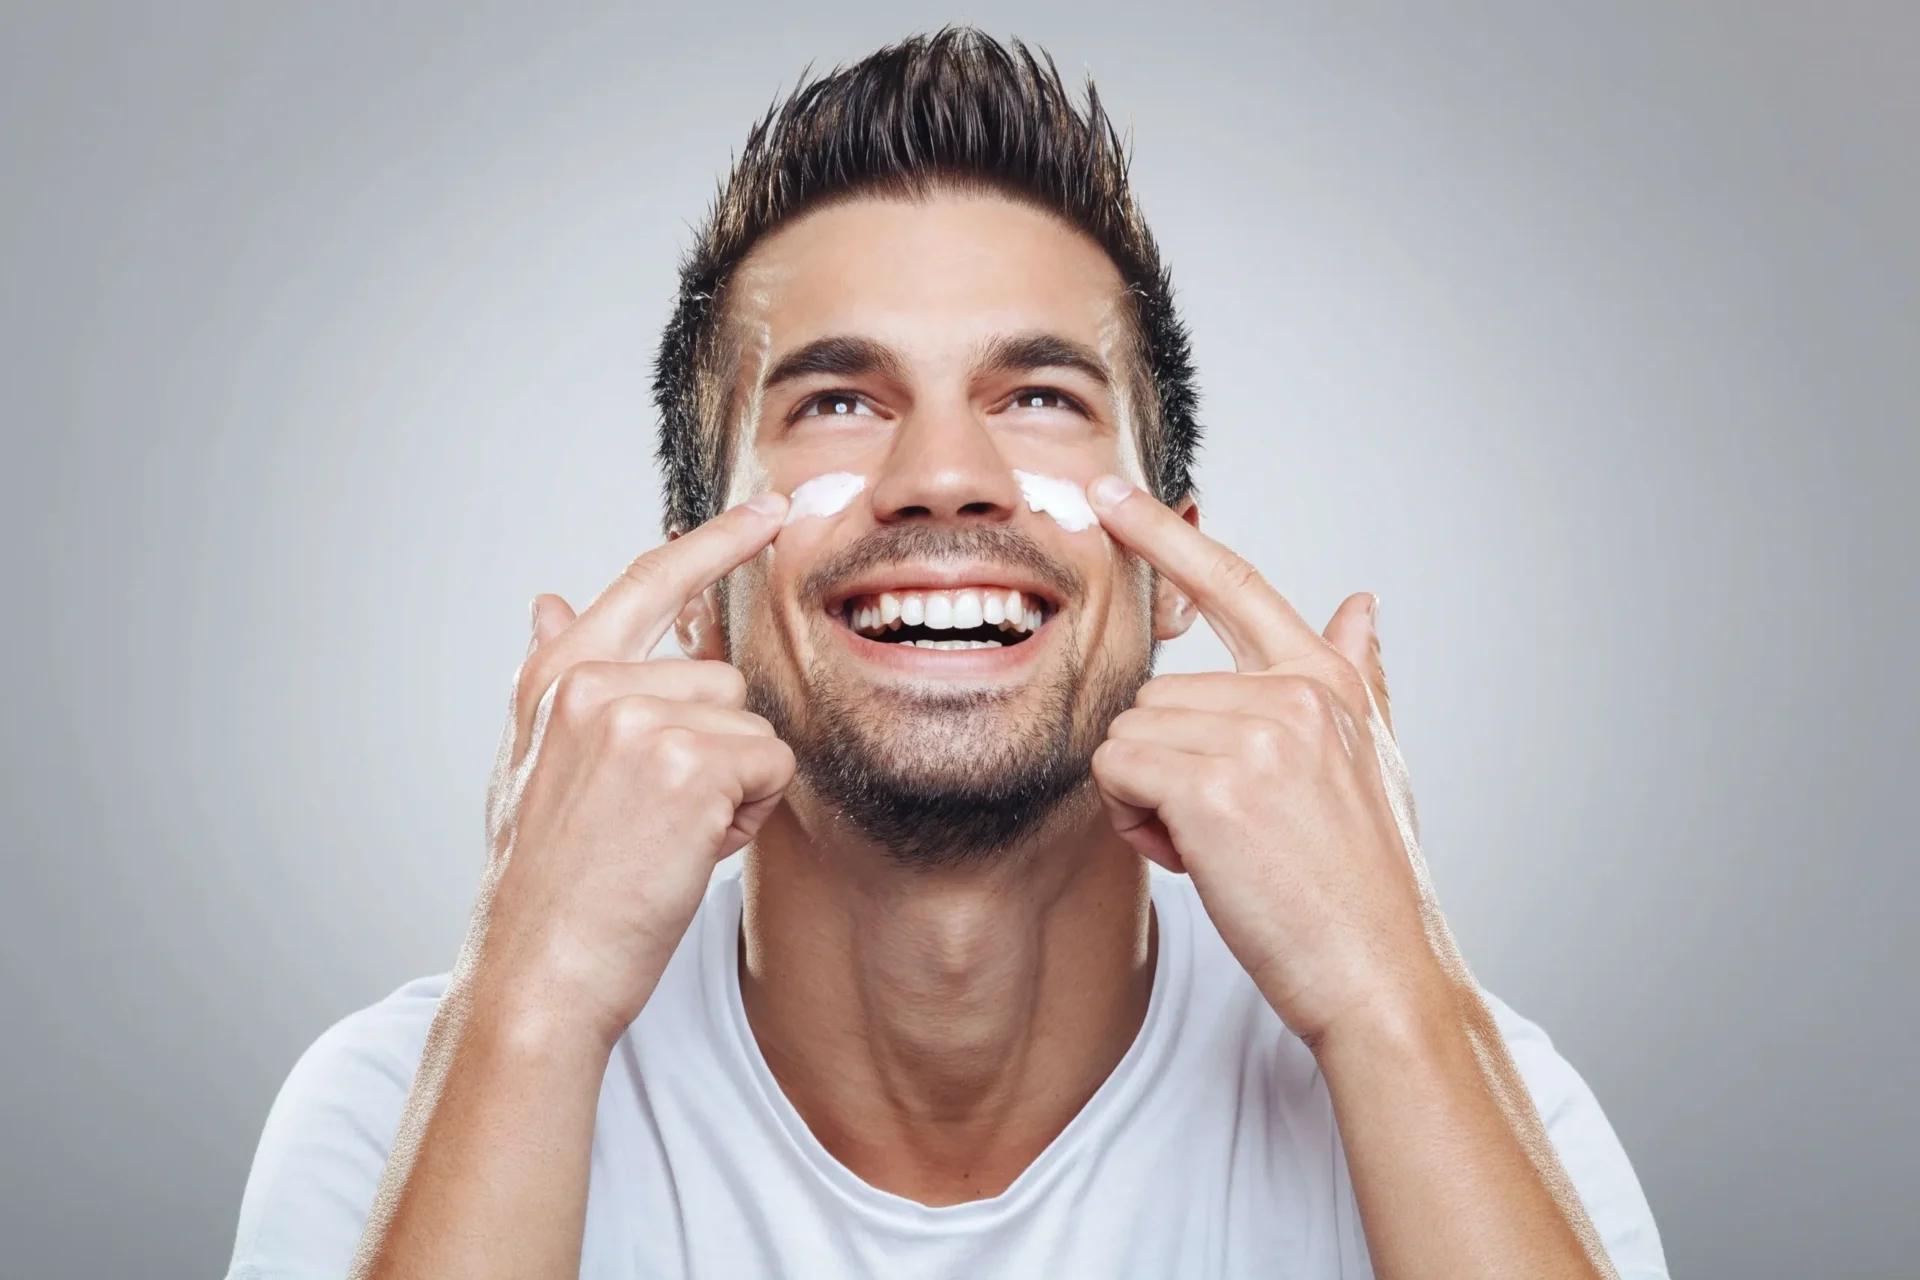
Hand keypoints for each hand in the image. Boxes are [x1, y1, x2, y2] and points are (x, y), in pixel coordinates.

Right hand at [466, 492, 794, 1049]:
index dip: (713, 542)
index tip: (767, 509)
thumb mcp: (527, 764)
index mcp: (554, 678)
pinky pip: (770, 765)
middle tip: (658, 817)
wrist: (536, 971)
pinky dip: (748, 814)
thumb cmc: (543, 882)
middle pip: (721, 680)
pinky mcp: (688, 762)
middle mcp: (591, 683)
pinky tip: (691, 849)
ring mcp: (639, 717)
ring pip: (751, 725)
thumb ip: (552, 679)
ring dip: (732, 785)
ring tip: (666, 837)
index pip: (643, 583)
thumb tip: (547, 597)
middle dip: (714, 748)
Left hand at [1086, 476, 1451, 1049]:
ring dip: (1148, 799)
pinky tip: (1195, 858)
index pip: (1235, 583)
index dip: (1164, 534)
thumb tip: (1362, 601)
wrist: (1380, 973)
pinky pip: (1116, 773)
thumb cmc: (1366, 881)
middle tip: (1225, 829)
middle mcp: (1295, 690)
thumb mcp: (1376, 762)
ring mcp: (1257, 732)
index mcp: (1327, 679)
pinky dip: (1134, 821)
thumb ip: (1358, 677)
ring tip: (1219, 847)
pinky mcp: (1214, 784)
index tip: (1106, 490)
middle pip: (1155, 696)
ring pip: (1129, 736)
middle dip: (1165, 767)